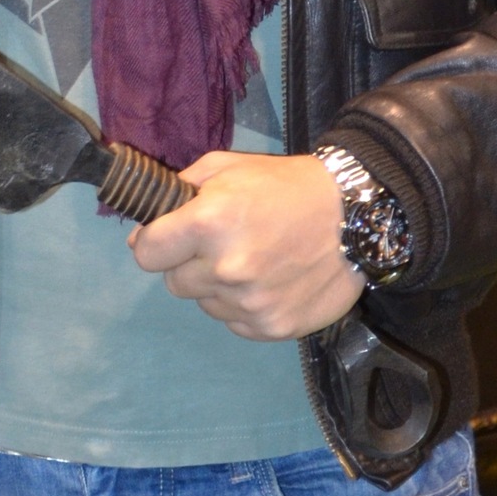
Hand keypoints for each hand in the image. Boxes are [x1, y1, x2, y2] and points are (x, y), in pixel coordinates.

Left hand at [128, 150, 363, 339]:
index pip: (146, 254)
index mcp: (208, 223)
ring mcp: (250, 303)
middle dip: (188, 264)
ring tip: (251, 260)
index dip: (154, 244)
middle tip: (219, 245)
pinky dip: (243, 306)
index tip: (168, 239)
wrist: (354, 215)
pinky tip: (268, 282)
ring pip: (204, 303)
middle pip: (174, 283)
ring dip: (217, 286)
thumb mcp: (226, 167)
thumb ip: (178, 193)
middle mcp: (225, 268)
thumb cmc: (284, 185)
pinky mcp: (272, 328)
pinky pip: (234, 322)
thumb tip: (142, 234)